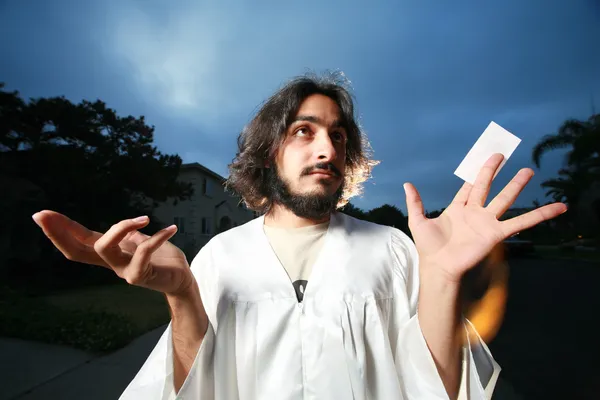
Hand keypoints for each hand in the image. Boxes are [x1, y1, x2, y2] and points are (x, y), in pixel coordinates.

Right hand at [32, 210, 193, 295]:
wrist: (182, 278)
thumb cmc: (161, 258)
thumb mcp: (139, 241)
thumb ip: (125, 235)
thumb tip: (114, 225)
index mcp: (110, 254)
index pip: (79, 241)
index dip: (60, 229)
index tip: (40, 214)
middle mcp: (112, 264)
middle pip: (78, 250)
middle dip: (60, 232)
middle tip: (45, 215)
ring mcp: (124, 271)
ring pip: (105, 248)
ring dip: (121, 227)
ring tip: (145, 218)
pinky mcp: (141, 276)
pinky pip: (143, 253)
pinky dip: (157, 237)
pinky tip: (171, 229)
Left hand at [404, 153, 566, 282]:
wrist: (438, 267)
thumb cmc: (428, 248)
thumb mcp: (418, 221)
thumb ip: (415, 202)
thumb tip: (406, 184)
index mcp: (457, 208)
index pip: (469, 186)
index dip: (476, 173)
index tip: (486, 158)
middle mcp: (474, 213)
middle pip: (487, 186)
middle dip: (494, 170)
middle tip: (503, 154)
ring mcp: (486, 222)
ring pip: (504, 199)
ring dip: (516, 185)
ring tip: (529, 171)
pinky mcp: (496, 233)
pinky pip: (520, 222)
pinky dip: (539, 216)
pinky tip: (556, 208)